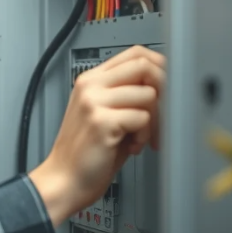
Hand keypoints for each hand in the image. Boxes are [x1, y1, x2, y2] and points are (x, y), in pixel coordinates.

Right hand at [28, 45, 165, 225]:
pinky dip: (143, 136)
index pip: (135, 52)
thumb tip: (163, 84)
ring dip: (153, 121)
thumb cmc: (87, 152)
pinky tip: (131, 147)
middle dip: (163, 91)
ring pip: (148, 93)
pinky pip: (142, 118)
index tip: (167, 90)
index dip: (160, 68)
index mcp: (91, 80)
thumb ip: (127, 94)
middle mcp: (91, 85)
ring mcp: (94, 101)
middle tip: (161, 116)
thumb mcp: (105, 113)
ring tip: (138, 138)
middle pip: (144, 65)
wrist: (64, 180)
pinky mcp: (101, 121)